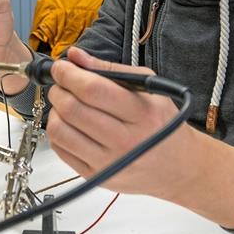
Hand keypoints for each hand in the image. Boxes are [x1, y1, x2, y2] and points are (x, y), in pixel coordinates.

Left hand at [45, 46, 197, 196]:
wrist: (177, 166)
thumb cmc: (162, 123)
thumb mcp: (147, 88)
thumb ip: (109, 69)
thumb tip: (75, 56)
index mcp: (142, 114)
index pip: (92, 90)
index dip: (68, 74)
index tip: (61, 67)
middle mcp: (125, 141)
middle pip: (72, 109)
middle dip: (58, 89)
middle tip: (62, 83)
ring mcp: (108, 162)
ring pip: (60, 131)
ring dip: (55, 110)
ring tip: (65, 103)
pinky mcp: (95, 176)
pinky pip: (60, 150)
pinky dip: (57, 131)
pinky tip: (69, 123)